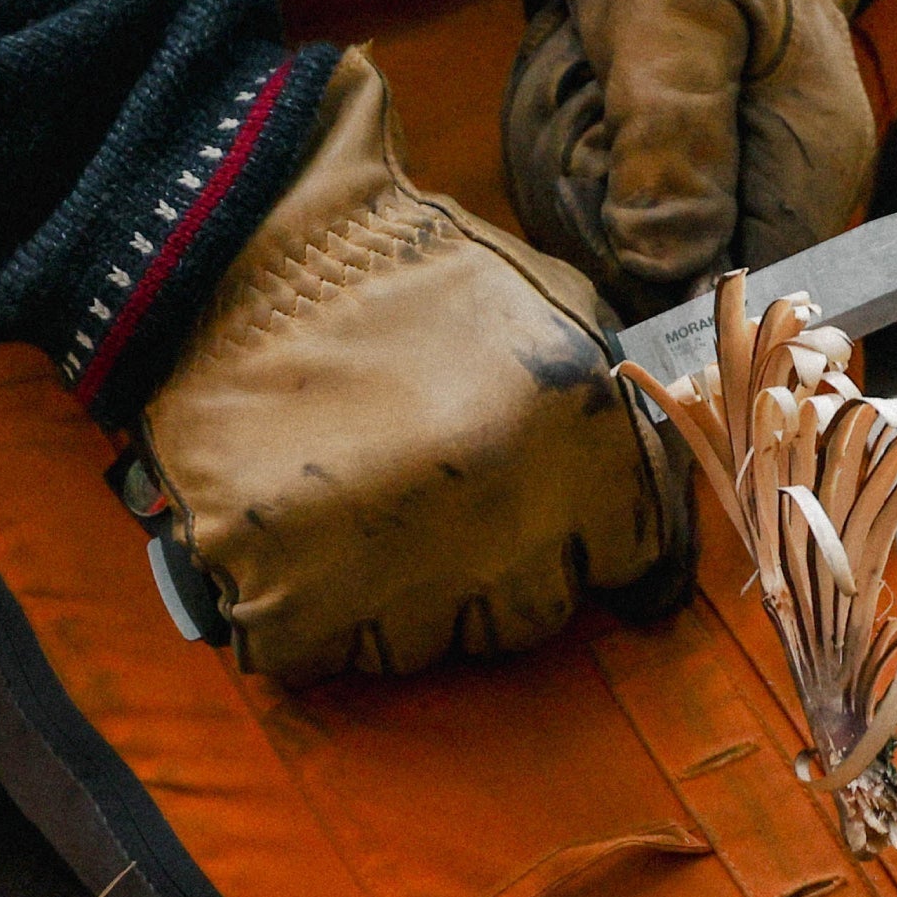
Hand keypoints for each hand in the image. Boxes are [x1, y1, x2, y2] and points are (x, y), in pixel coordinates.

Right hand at [142, 53, 688, 683]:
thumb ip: (612, 409)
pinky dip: (303, 614)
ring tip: (358, 512)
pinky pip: (315, 651)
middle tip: (440, 507)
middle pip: (530, 618)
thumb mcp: (559, 308)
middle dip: (497, 571)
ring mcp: (394, 574)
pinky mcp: (287, 595)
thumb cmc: (413, 271)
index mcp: (581, 452)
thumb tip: (645, 502)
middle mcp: (503, 527)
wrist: (251, 245)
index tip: (557, 523)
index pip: (631, 560)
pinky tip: (296, 541)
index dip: (592, 538)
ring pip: (422, 648)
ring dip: (397, 598)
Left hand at [501, 0, 875, 313]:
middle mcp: (768, 212)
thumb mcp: (673, 5)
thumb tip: (666, 263)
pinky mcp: (662, 187)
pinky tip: (572, 92)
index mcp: (806, 181)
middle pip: (658, 299)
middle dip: (595, 216)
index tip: (608, 227)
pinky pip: (589, 220)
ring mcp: (712, 204)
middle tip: (590, 102)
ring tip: (583, 77)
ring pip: (611, 261)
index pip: (743, 319)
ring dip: (567, 178)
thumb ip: (671, 129)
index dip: (662, 308)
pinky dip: (559, 164)